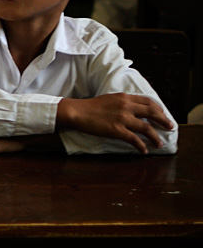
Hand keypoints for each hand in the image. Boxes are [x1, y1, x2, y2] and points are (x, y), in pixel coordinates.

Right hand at [57, 93, 175, 152]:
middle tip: (170, 127)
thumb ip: (122, 102)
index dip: (158, 109)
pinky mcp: (117, 130)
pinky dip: (142, 146)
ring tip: (160, 143)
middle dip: (164, 121)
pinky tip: (144, 150)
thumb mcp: (109, 99)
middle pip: (153, 113)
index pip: (148, 101)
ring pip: (147, 128)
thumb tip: (132, 110)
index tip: (163, 114)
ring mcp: (122, 118)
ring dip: (156, 137)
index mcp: (124, 97)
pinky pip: (135, 139)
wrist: (77, 112)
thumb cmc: (90, 106)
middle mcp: (126, 106)